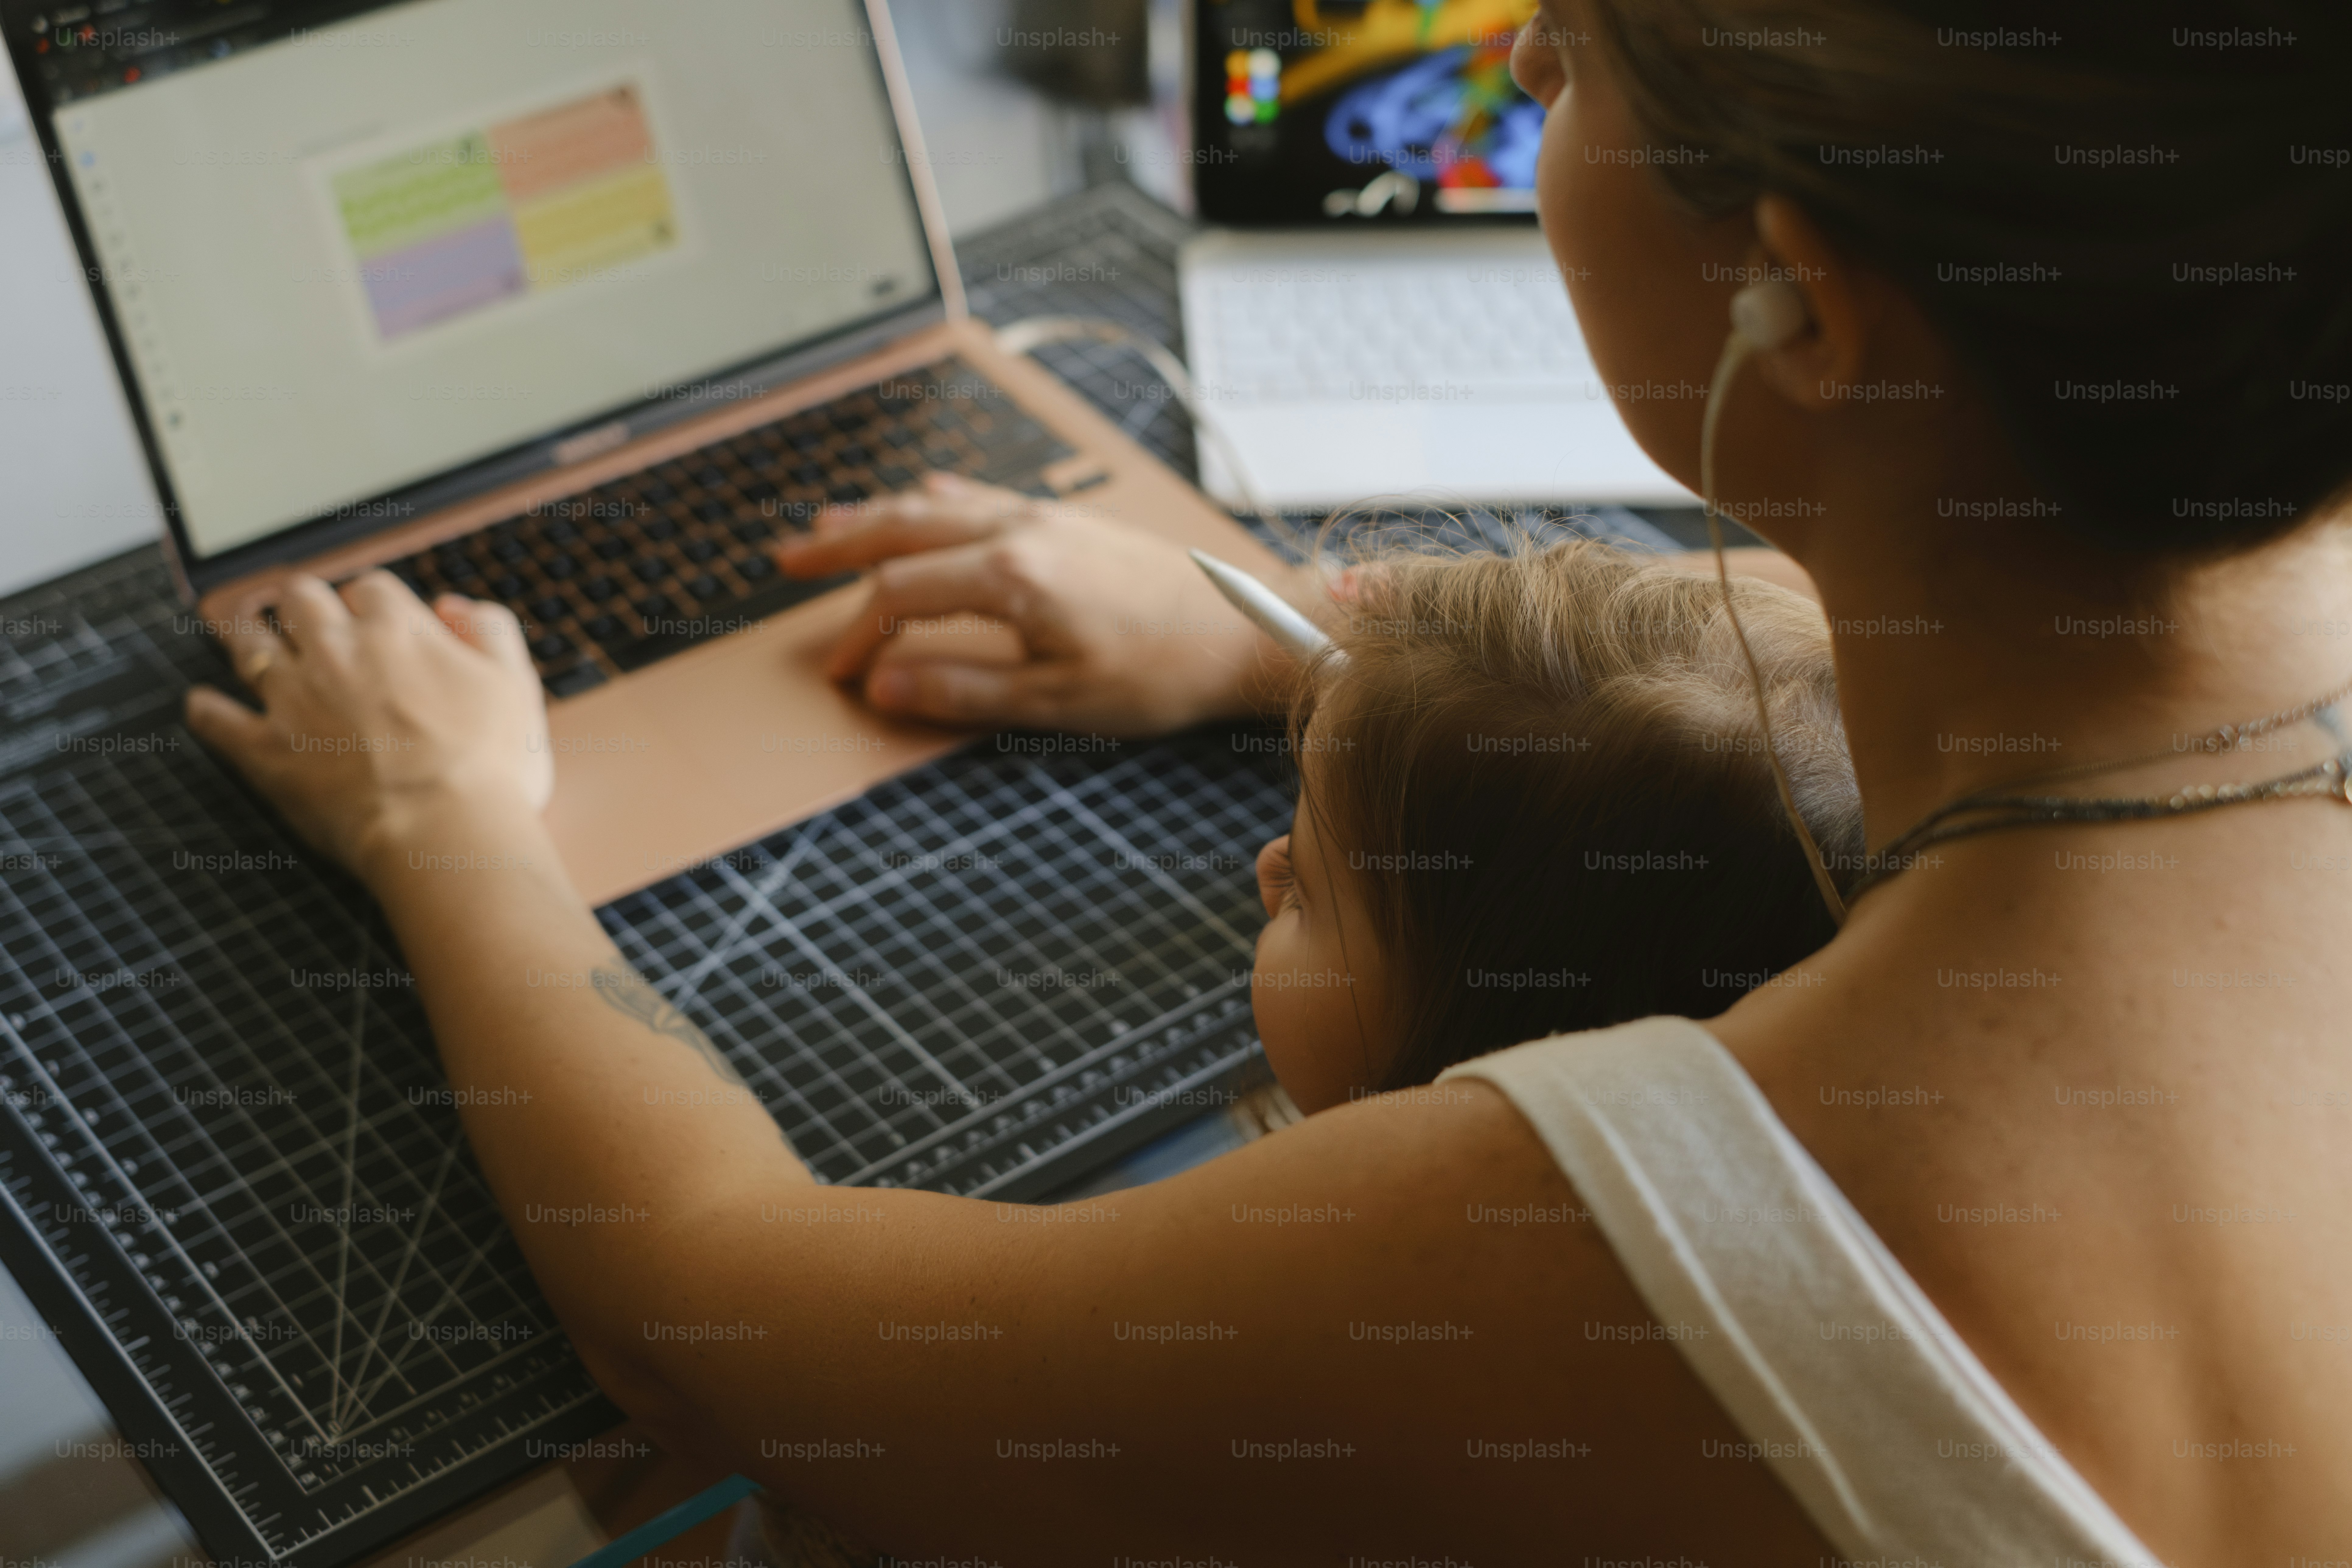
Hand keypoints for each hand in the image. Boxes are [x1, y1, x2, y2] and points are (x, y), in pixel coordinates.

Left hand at [183, 574, 554, 882]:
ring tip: (249, 637)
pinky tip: (201, 706)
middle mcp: (337, 649)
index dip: (375, 602)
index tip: (379, 620)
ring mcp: (294, 697)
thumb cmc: (489, 766)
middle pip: (302, 600)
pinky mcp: (265, 748)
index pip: (373, 588)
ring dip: (250, 637)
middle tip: (308, 619)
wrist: (444, 830)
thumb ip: (490, 631)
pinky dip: (206, 710)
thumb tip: (453, 606)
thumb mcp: (517, 684)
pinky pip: (216, 719)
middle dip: (306, 605)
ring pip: (251, 644)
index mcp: (399, 628)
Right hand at [776, 473, 1299, 735]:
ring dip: (879, 515)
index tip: (842, 673)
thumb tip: (887, 685)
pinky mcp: (1068, 520)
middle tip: (785, 559)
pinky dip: (937, 500)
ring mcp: (1045, 517)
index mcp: (1011, 574)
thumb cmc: (1161, 670)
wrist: (1241, 630)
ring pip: (939, 504)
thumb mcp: (1057, 701)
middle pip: (904, 527)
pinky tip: (924, 500)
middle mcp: (1021, 530)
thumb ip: (964, 690)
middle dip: (839, 545)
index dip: (860, 636)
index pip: (900, 594)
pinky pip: (983, 497)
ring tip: (829, 526)